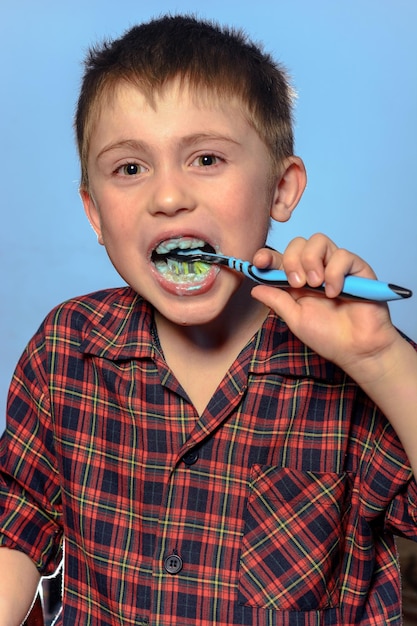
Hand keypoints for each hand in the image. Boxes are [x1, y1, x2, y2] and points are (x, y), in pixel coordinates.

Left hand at [251, 233, 398, 382]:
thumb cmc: (328, 336)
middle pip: (298, 243)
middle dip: (292, 260)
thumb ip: (276, 301)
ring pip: (319, 240)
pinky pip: (342, 255)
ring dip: (311, 261)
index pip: (279, 258)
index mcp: (298, 280)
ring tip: (316, 286)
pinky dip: (335, 273)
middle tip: (298, 284)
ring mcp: (336, 266)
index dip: (267, 256)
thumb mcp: (295, 319)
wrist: (357, 348)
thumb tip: (255, 288)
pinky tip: (335, 293)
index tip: (259, 262)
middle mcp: (316, 269)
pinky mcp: (357, 268)